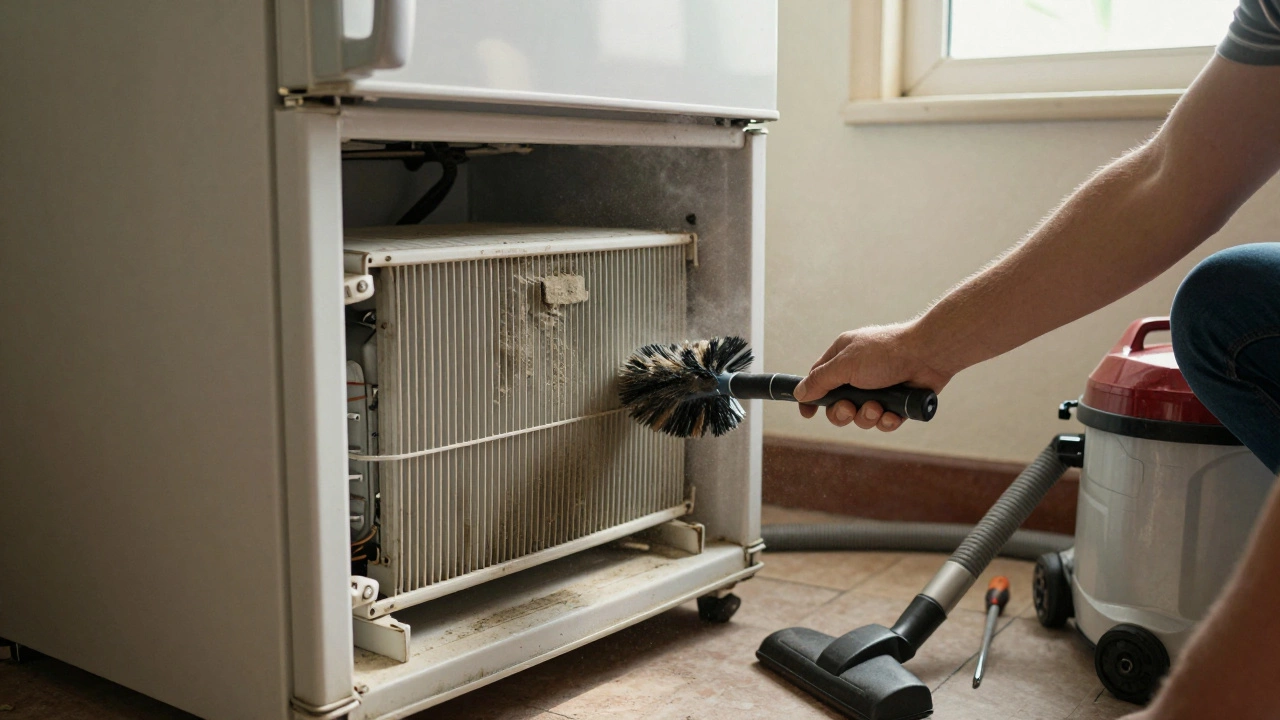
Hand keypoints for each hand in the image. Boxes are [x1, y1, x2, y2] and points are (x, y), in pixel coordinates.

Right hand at [794, 322, 952, 430]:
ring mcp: (879, 389)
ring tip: (879, 407)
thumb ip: (820, 380)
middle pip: (838, 405)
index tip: (807, 413)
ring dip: (867, 416)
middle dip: (843, 412)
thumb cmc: (886, 353)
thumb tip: (799, 393)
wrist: (928, 355)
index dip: (811, 397)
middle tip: (850, 408)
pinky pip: (883, 422)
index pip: (818, 379)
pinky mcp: (897, 403)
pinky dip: (886, 421)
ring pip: (861, 417)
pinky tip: (893, 414)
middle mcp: (859, 373)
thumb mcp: (846, 364)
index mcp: (843, 357)